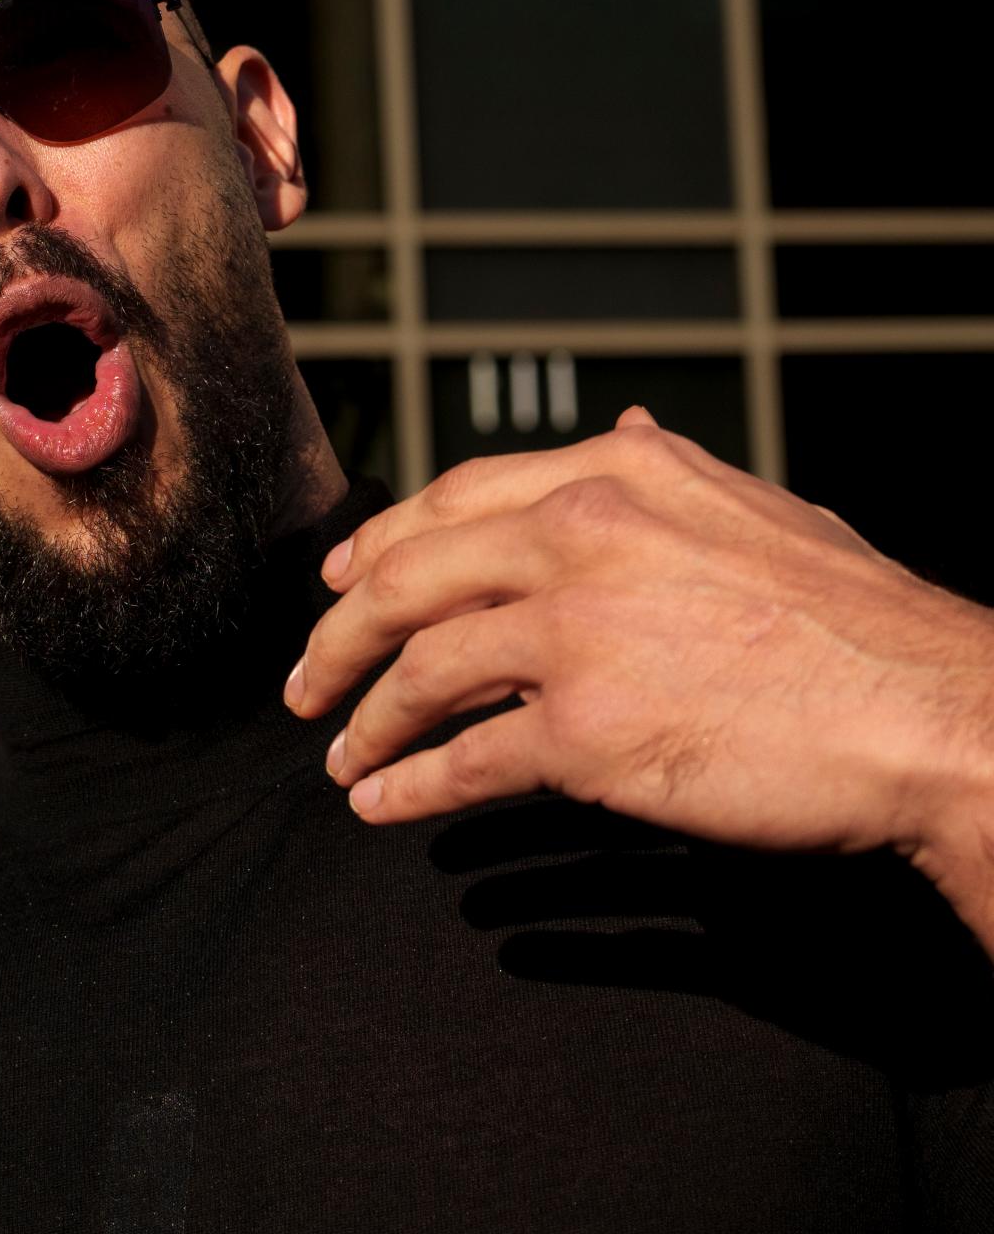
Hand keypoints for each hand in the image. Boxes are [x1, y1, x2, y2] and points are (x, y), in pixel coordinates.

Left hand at [285, 408, 993, 951]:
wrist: (933, 713)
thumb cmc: (857, 620)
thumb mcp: (759, 509)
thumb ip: (669, 475)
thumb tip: (623, 427)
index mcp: (615, 476)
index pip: (454, 498)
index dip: (380, 543)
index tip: (340, 583)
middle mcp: (579, 538)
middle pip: (407, 582)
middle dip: (337, 637)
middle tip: (302, 681)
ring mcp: (575, 635)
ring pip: (421, 674)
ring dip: (364, 721)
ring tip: (338, 757)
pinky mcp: (583, 734)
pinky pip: (460, 763)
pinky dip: (407, 789)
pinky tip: (380, 806)